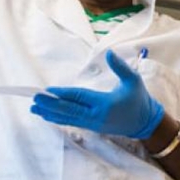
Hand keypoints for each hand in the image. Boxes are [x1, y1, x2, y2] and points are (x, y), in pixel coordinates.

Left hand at [31, 51, 164, 138]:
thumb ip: (121, 67)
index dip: (63, 93)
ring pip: (68, 118)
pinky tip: (47, 115)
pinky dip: (58, 118)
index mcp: (105, 104)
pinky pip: (72, 122)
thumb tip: (109, 53)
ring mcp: (93, 124)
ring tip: (35, 109)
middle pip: (69, 110)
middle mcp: (96, 116)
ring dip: (50, 113)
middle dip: (51, 105)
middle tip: (34, 100)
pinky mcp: (92, 127)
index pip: (80, 97)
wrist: (145, 123)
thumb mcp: (133, 81)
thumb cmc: (139, 99)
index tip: (48, 90)